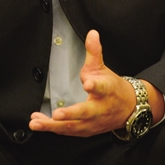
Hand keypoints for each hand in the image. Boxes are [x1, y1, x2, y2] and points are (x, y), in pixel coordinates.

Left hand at [29, 30, 162, 136]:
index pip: (102, 87)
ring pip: (72, 126)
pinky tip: (38, 123)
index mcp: (106, 91)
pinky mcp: (85, 130)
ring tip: (37, 122)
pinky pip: (67, 131)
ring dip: (53, 126)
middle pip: (85, 112)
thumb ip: (94, 51)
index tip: (88, 83)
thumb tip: (92, 33)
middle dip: (70, 114)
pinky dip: (52, 128)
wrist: (127, 109)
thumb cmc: (112, 88)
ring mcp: (92, 122)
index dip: (95, 85)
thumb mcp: (102, 68)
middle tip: (56, 115)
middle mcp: (99, 109)